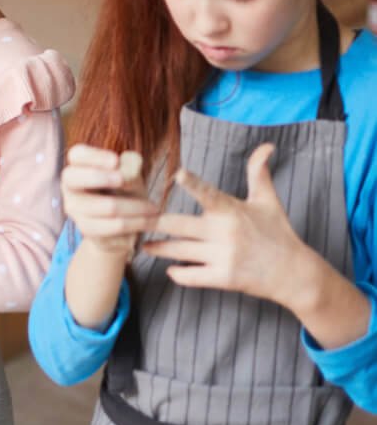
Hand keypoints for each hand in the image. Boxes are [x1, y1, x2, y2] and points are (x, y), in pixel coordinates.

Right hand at [62, 144, 158, 258]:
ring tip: (154, 208)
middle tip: (123, 180)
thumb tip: (129, 170)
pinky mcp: (86, 230)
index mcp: (79, 166)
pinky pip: (114, 225)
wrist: (123, 228)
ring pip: (106, 205)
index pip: (77, 155)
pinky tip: (149, 221)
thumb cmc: (125, 193)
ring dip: (136, 207)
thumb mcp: (130, 175)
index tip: (116, 160)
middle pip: (73, 177)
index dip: (94, 156)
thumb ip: (130, 168)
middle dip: (101, 177)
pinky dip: (137, 222)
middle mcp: (70, 187)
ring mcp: (75, 209)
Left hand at [145, 145, 309, 308]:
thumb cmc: (278, 232)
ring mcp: (223, 257)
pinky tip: (169, 268)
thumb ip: (258, 172)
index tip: (178, 173)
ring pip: (180, 251)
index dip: (193, 184)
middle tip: (130, 218)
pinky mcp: (224, 279)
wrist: (295, 274)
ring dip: (158, 248)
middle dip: (153, 223)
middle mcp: (225, 233)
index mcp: (232, 210)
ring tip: (143, 245)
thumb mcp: (268, 200)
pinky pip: (192, 276)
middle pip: (179, 225)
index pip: (209, 194)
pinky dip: (178, 273)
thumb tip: (266, 145)